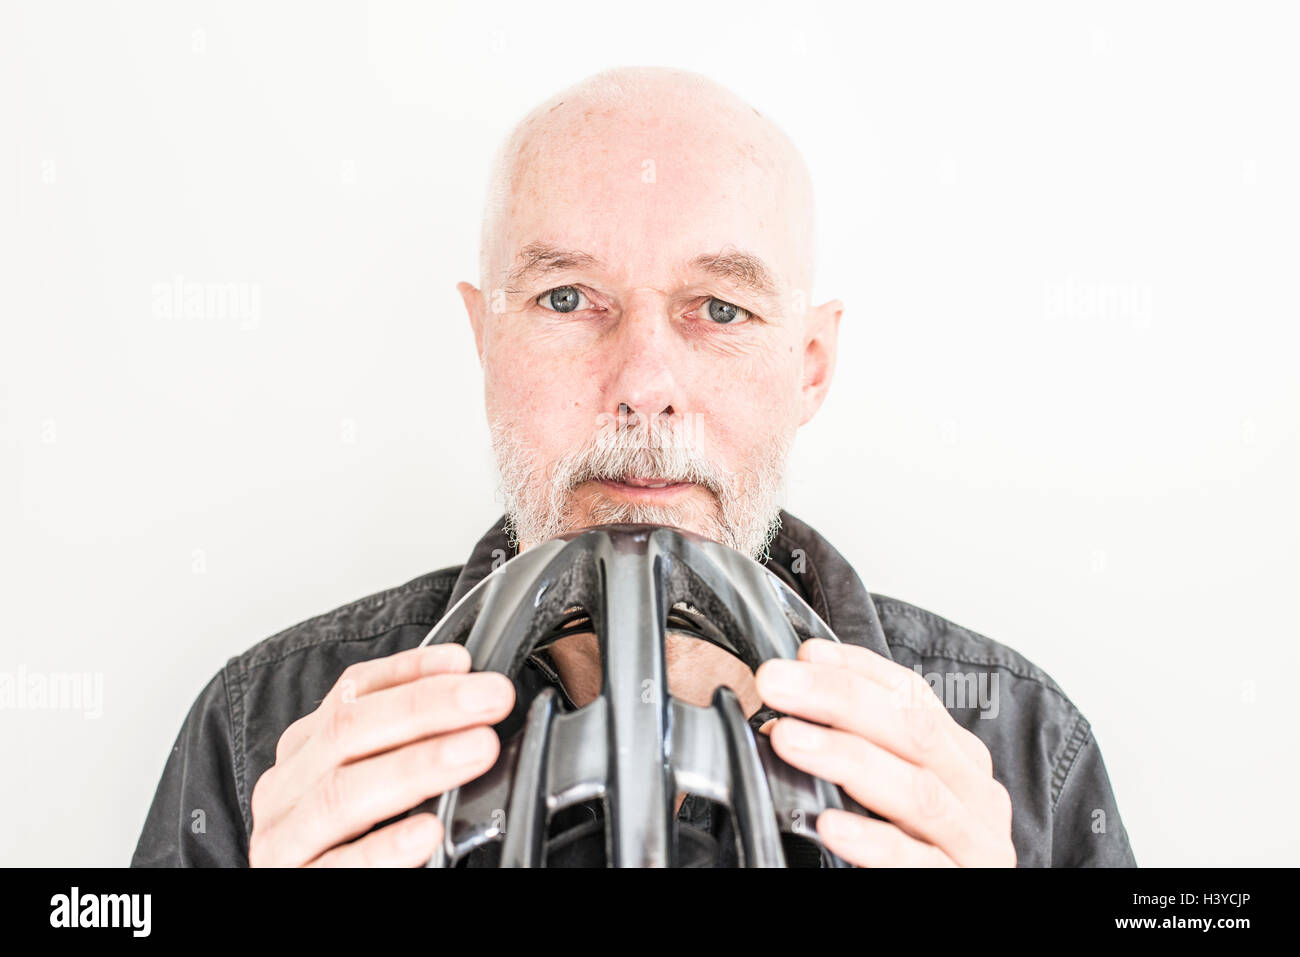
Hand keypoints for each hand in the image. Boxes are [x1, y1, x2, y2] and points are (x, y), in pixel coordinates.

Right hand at [248, 643, 514, 866]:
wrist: (309, 905)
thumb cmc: (348, 841)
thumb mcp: (368, 781)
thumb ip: (402, 745)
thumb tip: (471, 704)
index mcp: (304, 751)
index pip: (350, 692)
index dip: (408, 671)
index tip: (463, 663)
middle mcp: (285, 787)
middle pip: (348, 730)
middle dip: (426, 707)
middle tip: (490, 699)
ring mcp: (283, 838)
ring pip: (343, 792)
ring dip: (417, 766)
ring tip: (476, 750)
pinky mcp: (293, 883)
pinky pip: (339, 866)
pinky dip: (386, 847)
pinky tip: (427, 832)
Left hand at [754, 638, 1014, 866]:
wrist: (948, 907)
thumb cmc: (916, 849)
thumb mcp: (894, 789)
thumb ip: (860, 747)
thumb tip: (791, 700)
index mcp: (959, 758)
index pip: (912, 696)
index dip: (857, 668)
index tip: (804, 654)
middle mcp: (975, 793)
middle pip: (912, 730)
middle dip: (837, 698)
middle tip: (776, 682)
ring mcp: (975, 843)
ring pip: (916, 790)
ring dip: (845, 758)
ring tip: (788, 739)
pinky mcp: (960, 883)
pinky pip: (916, 861)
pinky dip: (873, 841)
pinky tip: (830, 826)